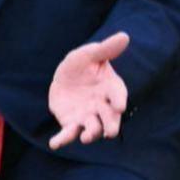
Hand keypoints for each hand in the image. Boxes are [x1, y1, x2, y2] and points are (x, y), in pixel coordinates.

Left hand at [48, 32, 129, 149]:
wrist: (66, 77)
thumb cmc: (82, 64)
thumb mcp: (89, 54)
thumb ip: (105, 49)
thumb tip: (124, 36)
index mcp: (110, 88)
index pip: (118, 95)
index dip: (119, 100)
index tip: (120, 106)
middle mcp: (102, 106)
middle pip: (109, 118)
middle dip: (110, 126)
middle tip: (109, 132)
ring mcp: (87, 116)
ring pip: (92, 128)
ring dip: (90, 134)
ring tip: (85, 137)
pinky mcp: (71, 122)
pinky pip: (68, 133)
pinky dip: (62, 139)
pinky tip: (54, 144)